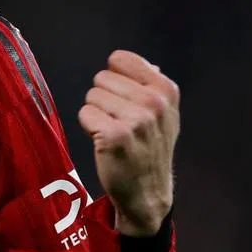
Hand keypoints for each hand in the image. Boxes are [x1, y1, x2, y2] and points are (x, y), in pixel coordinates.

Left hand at [78, 50, 179, 236]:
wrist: (148, 192)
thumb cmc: (149, 147)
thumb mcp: (163, 113)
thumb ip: (150, 85)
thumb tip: (138, 62)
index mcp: (166, 89)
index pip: (120, 59)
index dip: (115, 78)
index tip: (124, 99)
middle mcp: (154, 102)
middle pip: (101, 78)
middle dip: (105, 98)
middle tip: (119, 122)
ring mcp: (137, 120)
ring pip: (92, 96)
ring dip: (97, 114)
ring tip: (114, 133)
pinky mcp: (115, 136)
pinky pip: (85, 114)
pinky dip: (89, 127)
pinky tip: (105, 142)